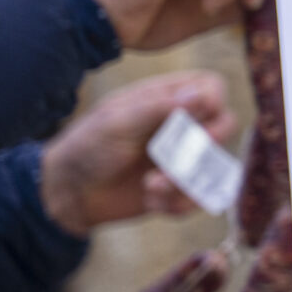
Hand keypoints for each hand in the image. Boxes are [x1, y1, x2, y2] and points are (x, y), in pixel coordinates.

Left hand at [39, 70, 237, 235]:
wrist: (67, 193)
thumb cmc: (86, 147)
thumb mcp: (118, 123)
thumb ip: (160, 108)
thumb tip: (203, 94)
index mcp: (167, 98)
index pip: (211, 87)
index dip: (213, 102)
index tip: (196, 122)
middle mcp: (181, 124)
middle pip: (224, 126)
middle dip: (205, 148)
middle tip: (182, 160)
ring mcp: (182, 156)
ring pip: (213, 167)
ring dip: (185, 182)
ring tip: (150, 187)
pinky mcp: (178, 187)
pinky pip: (198, 197)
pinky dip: (177, 203)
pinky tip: (150, 200)